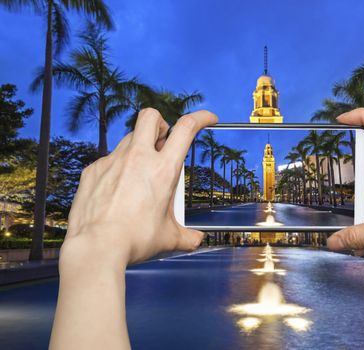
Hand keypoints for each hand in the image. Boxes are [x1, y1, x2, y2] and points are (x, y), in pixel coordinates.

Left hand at [60, 108, 217, 269]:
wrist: (96, 248)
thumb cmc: (134, 240)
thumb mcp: (168, 237)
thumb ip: (186, 236)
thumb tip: (195, 239)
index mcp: (163, 170)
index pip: (186, 128)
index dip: (200, 117)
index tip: (207, 118)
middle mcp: (138, 158)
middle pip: (150, 117)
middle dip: (161, 123)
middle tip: (163, 142)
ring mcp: (112, 161)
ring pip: (129, 138)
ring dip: (139, 148)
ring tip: (140, 175)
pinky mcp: (93, 170)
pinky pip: (109, 160)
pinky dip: (118, 169)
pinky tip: (118, 191)